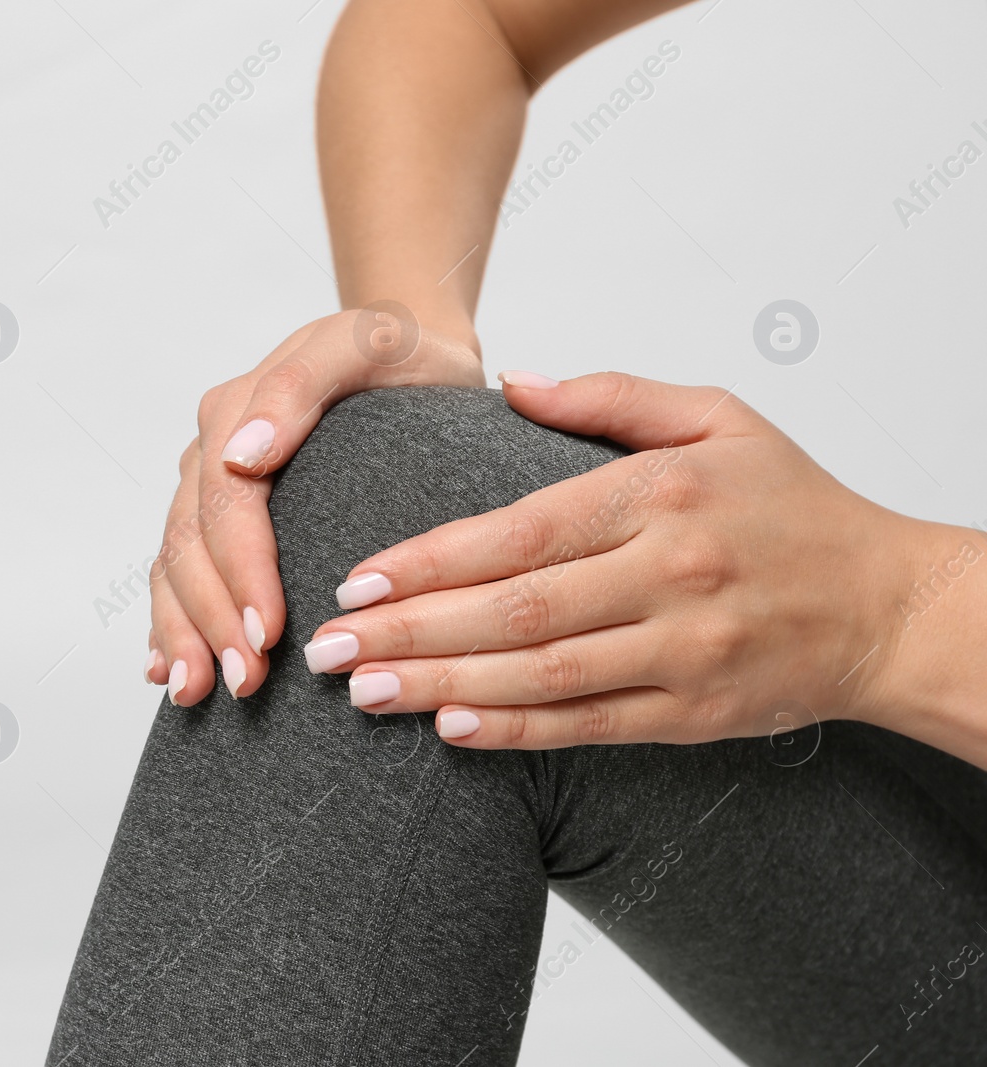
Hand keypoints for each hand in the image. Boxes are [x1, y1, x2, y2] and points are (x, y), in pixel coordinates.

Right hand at [145, 306, 483, 705]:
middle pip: (190, 546)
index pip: (224, 505)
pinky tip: (167, 668)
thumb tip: (240, 458)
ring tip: (196, 691)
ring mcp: (210, 484)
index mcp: (235, 409)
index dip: (239, 573)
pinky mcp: (221, 514)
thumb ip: (297, 387)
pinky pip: (179, 571)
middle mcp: (213, 450)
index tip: (266, 633)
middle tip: (244, 682)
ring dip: (182, 633)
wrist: (410, 349)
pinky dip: (171, 622)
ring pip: (174, 566)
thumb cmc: (397, 350)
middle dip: (211, 620)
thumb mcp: (363, 344)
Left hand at [303, 371, 920, 748]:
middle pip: (514, 609)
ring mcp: (685, 650)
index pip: (518, 531)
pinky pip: (588, 725)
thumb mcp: (719, 418)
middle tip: (330, 646)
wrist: (890, 604)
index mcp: (659, 493)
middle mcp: (670, 573)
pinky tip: (448, 727)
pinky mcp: (696, 713)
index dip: (428, 560)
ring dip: (442, 686)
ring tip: (365, 691)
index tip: (357, 577)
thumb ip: (611, 398)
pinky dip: (514, 729)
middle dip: (410, 630)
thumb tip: (512, 382)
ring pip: (541, 674)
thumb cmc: (792, 505)